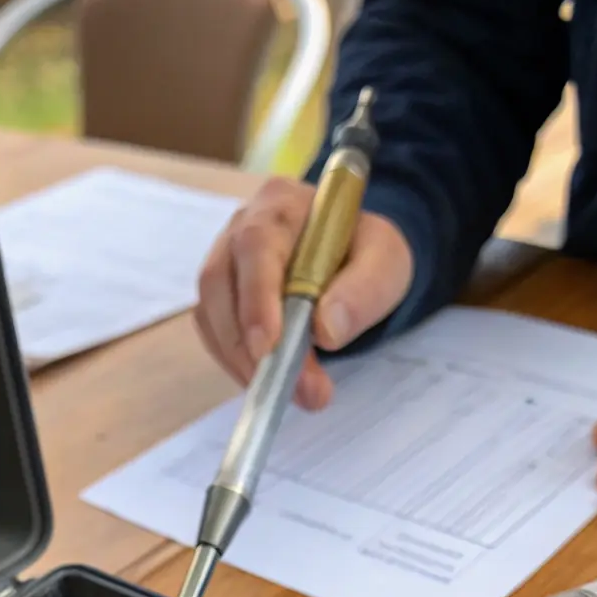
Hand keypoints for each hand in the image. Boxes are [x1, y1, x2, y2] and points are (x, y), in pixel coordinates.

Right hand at [194, 177, 413, 407]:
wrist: (353, 256)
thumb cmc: (366, 252)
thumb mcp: (386, 261)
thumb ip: (364, 290)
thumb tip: (326, 331)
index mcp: (281, 204)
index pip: (255, 247)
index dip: (257, 298)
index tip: (269, 346)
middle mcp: (240, 228)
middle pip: (220, 284)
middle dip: (249, 345)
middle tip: (292, 388)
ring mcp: (223, 263)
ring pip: (211, 314)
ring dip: (241, 361)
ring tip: (287, 392)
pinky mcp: (220, 297)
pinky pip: (214, 334)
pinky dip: (237, 364)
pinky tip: (267, 380)